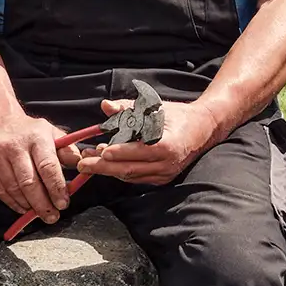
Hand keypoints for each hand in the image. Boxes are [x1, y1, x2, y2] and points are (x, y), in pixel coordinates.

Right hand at [0, 111, 82, 226]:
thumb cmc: (27, 131)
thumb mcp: (49, 132)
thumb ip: (66, 148)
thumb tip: (80, 164)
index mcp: (35, 137)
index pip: (47, 166)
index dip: (56, 188)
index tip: (63, 203)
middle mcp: (14, 146)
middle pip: (29, 182)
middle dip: (43, 203)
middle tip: (53, 216)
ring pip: (14, 189)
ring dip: (28, 205)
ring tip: (40, 214)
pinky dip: (13, 203)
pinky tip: (23, 208)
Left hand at [67, 94, 226, 186]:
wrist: (202, 130)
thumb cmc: (177, 116)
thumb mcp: (153, 107)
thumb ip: (127, 108)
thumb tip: (105, 106)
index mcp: (167, 145)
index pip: (138, 151)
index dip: (119, 152)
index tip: (101, 150)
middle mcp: (166, 163)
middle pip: (129, 169)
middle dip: (103, 167)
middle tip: (83, 163)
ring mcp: (165, 174)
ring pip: (131, 176)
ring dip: (108, 170)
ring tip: (89, 161)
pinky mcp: (162, 179)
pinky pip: (137, 178)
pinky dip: (120, 172)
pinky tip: (106, 163)